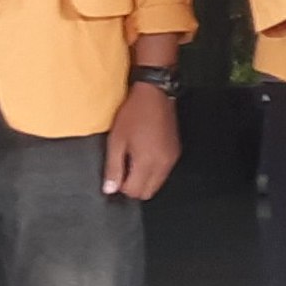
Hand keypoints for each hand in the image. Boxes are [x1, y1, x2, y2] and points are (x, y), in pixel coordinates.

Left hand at [103, 82, 179, 199]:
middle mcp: (163, 164)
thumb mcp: (116, 140)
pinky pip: (164, 172)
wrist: (155, 93)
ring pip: (157, 184)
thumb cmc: (134, 113)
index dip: (121, 186)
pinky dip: (153, 170)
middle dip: (133, 186)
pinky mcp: (175, 151)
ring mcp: (171, 158)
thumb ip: (113, 168)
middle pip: (147, 192)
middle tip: (123, 168)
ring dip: (144, 179)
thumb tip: (110, 189)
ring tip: (133, 158)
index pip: (134, 192)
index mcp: (148, 162)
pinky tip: (144, 153)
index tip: (115, 173)